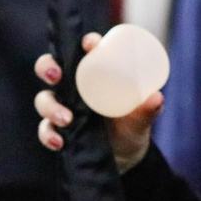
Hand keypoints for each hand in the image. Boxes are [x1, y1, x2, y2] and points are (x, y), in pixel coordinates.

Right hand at [34, 32, 163, 172]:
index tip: (90, 45)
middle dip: (47, 67)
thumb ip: (148, 110)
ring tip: (66, 119)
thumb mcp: (140, 118)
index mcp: (95, 73)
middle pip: (51, 67)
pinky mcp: (57, 130)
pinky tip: (59, 142)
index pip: (85, 50)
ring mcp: (62, 107)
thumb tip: (156, 97)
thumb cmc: (132, 126)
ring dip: (50, 107)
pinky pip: (45, 129)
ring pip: (44, 99)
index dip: (85, 42)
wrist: (124, 157)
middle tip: (56, 76)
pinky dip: (48, 135)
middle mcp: (74, 87)